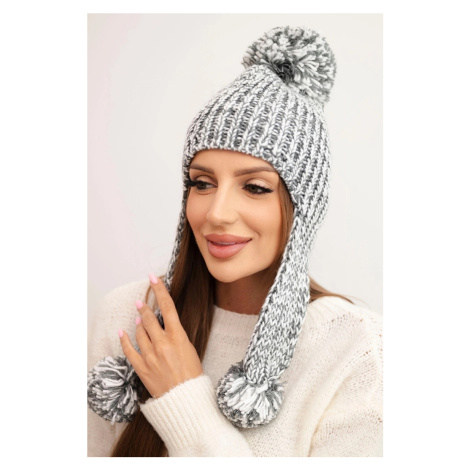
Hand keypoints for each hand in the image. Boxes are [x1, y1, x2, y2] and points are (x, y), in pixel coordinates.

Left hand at [118, 273, 203, 398]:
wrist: (186, 399)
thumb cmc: (192, 375)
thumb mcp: (190, 348)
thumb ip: (177, 335)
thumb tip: (166, 325)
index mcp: (178, 336)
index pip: (168, 306)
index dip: (159, 290)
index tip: (152, 278)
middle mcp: (163, 343)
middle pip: (150, 318)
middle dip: (144, 307)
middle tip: (141, 301)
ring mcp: (151, 355)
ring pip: (140, 332)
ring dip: (139, 323)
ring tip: (139, 317)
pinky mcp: (142, 368)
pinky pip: (130, 350)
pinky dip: (125, 340)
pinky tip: (122, 332)